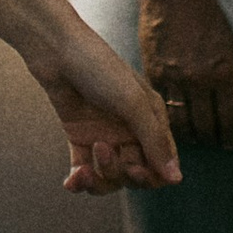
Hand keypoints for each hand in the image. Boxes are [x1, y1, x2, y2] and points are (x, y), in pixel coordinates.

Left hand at [32, 11, 182, 195]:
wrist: (56, 49)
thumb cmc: (99, 68)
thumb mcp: (132, 102)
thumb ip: (154, 141)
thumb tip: (176, 179)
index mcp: (151, 120)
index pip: (161, 165)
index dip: (151, 176)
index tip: (134, 168)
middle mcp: (130, 130)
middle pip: (135, 175)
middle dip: (121, 173)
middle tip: (103, 151)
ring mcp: (105, 134)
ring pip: (110, 177)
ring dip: (98, 181)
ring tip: (83, 170)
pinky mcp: (80, 136)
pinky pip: (85, 170)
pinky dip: (79, 181)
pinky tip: (71, 182)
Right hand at [136, 0, 232, 152]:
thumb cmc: (206, 16)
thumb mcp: (229, 46)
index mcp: (223, 72)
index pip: (230, 117)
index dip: (231, 135)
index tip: (229, 143)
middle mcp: (199, 79)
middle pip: (205, 125)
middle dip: (210, 139)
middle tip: (211, 143)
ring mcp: (174, 77)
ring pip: (180, 121)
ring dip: (188, 134)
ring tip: (192, 137)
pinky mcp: (154, 72)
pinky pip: (162, 104)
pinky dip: (167, 117)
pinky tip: (172, 121)